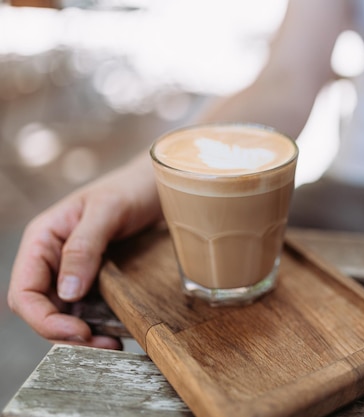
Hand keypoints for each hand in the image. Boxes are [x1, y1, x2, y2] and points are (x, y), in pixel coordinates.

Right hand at [7, 155, 161, 347]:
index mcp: (44, 240)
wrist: (163, 184)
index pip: (24, 292)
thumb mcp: (108, 210)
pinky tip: (120, 332)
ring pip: (67, 316)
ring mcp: (78, 271)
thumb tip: (66, 292)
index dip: (43, 319)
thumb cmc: (132, 188)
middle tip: (102, 346)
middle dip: (66, 334)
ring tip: (112, 345)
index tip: (77, 332)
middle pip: (43, 311)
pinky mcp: (101, 279)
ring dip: (85, 336)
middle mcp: (55, 259)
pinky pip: (92, 310)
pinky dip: (101, 325)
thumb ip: (84, 247)